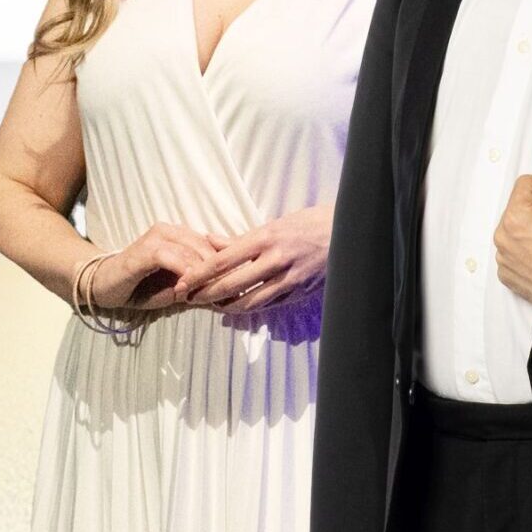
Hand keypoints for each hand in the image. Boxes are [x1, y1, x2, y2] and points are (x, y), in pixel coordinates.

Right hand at [89, 222, 226, 311]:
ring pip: (192, 250)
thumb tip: (232, 290)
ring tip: (207, 293)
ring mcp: (156, 238)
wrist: (105, 287)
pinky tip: (185, 289)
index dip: (229, 263)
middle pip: (208, 246)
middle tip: (224, 293)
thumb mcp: (179, 287)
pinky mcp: (143, 250)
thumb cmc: (143, 288)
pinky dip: (182, 272)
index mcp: (182, 236)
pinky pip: (170, 257)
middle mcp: (171, 231)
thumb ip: (202, 284)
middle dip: (219, 270)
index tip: (238, 283)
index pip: (215, 243)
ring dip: (202, 273)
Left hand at [183, 203, 332, 311]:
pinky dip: (250, 308)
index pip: (223, 260)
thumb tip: (209, 241)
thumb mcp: (274, 224)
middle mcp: (276, 259)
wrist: (349, 233)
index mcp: (266, 237)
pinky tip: (237, 308)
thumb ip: (241, 239)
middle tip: (187, 298)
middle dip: (205, 294)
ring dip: (225, 306)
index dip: (199, 274)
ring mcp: (289, 279)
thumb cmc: (308, 223)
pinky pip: (269, 305)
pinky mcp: (300, 293)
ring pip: (249, 301)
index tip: (182, 282)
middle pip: (231, 284)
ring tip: (210, 306)